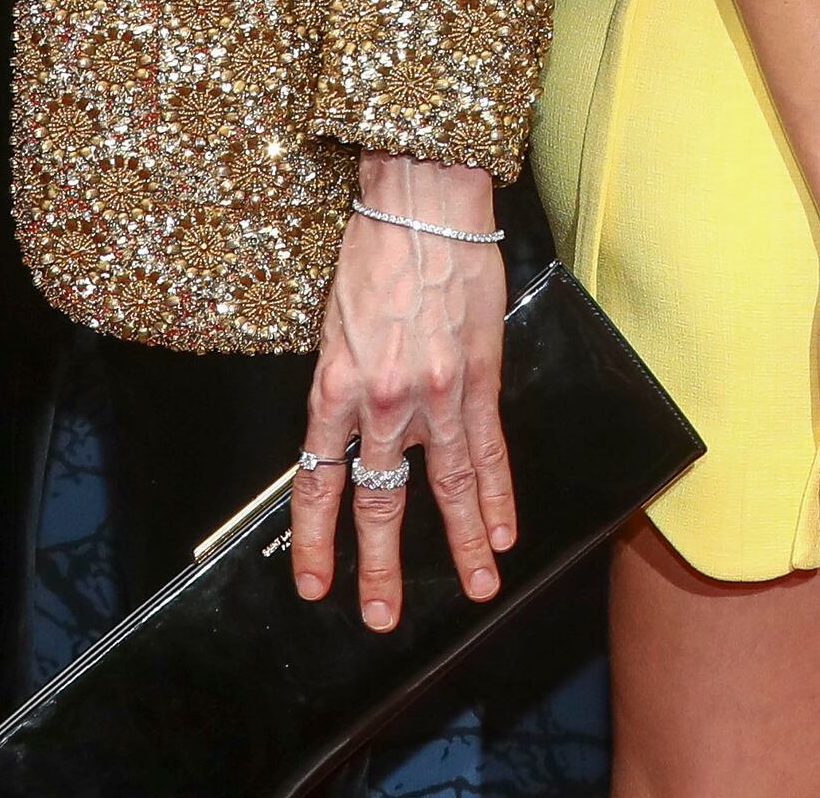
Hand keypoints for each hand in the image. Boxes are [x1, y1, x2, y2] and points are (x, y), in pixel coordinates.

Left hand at [292, 158, 513, 631]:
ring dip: (461, 543)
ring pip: (446, 487)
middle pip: (379, 501)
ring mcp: (434, 394)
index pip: (317, 484)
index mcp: (333, 388)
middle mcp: (381, 402)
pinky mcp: (478, 378)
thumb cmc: (372, 253)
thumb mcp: (333, 326)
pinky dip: (497, 494)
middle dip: (379, 565)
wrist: (421, 204)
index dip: (315, 540)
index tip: (315, 582)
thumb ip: (342, 386)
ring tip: (473, 587)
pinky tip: (504, 529)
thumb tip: (348, 435)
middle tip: (381, 614)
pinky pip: (489, 449)